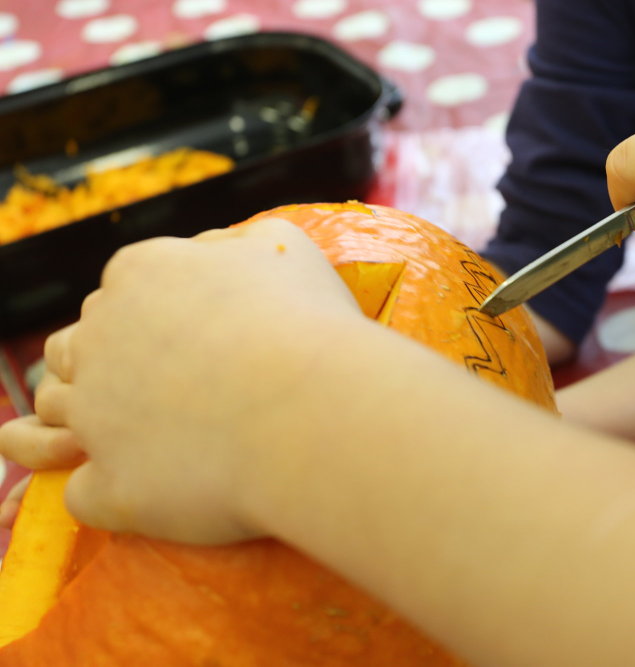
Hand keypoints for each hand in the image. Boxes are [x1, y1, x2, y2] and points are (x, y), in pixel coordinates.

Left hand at [0, 218, 361, 543]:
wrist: (311, 413)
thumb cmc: (308, 326)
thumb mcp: (282, 250)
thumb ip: (236, 244)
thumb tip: (217, 251)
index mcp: (140, 275)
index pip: (117, 294)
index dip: (143, 319)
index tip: (178, 339)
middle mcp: (99, 340)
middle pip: (74, 351)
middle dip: (100, 366)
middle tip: (143, 390)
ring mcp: (94, 416)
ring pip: (55, 416)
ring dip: (69, 426)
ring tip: (81, 441)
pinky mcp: (109, 486)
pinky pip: (81, 492)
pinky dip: (101, 491)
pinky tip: (120, 495)